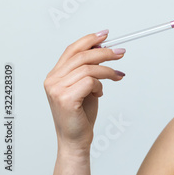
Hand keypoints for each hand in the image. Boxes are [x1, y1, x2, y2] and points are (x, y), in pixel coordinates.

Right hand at [44, 30, 125, 152]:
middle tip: (121, 53)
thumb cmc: (81, 114)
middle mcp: (53, 80)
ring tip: (116, 76)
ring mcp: (56, 89)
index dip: (89, 39)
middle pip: (82, 56)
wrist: (75, 139)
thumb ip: (90, 69)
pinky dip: (100, 85)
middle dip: (105, 52)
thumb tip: (103, 49)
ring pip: (88, 68)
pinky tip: (100, 94)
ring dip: (107, 71)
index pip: (72, 49)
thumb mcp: (86, 86)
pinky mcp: (65, 98)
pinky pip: (90, 81)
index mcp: (55, 75)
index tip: (105, 35)